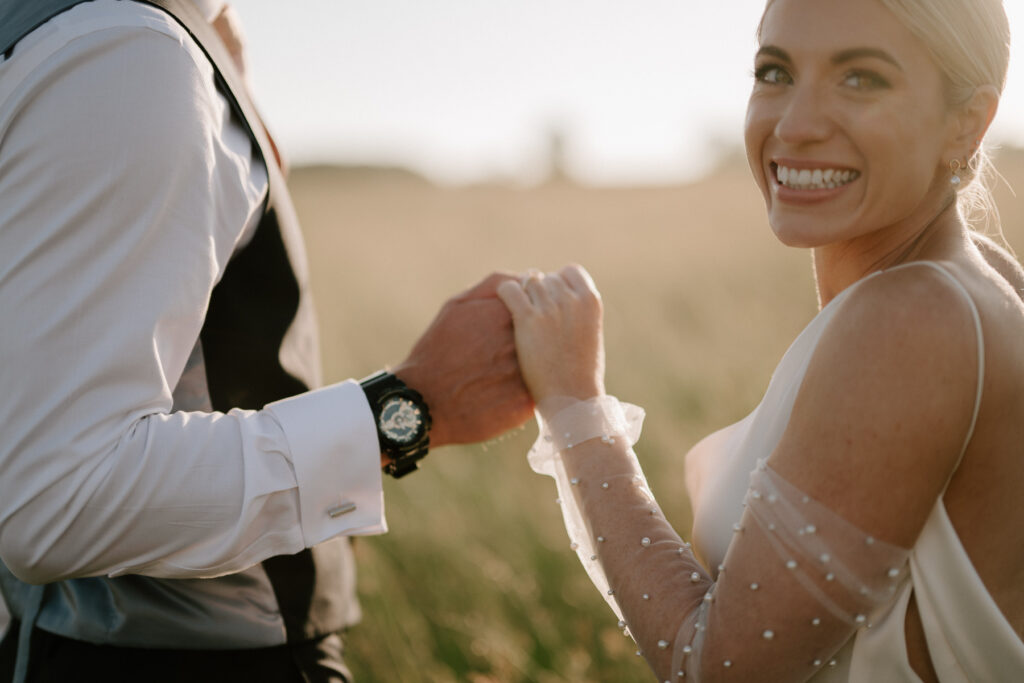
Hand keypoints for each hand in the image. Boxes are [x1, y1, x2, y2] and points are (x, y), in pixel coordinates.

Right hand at [393, 273, 533, 447]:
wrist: (424, 402)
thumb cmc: (438, 350)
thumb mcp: (456, 306)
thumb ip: (494, 285)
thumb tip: (528, 275)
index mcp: (506, 315)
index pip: (537, 306)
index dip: (529, 316)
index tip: (515, 326)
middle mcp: (520, 342)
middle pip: (544, 335)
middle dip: (535, 340)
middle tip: (507, 354)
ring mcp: (524, 374)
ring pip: (544, 364)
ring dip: (535, 365)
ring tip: (503, 374)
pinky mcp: (525, 404)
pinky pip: (537, 392)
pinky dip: (527, 390)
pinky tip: (505, 393)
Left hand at [496, 264, 605, 403]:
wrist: (571, 400)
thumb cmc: (581, 377)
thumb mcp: (590, 337)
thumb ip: (578, 315)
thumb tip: (562, 303)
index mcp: (591, 302)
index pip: (570, 272)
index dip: (558, 283)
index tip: (551, 300)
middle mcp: (572, 299)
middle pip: (547, 278)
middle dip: (538, 292)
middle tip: (532, 315)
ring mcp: (549, 307)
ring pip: (528, 281)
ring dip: (522, 294)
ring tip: (517, 315)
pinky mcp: (527, 318)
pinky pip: (509, 290)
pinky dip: (505, 295)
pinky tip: (503, 309)